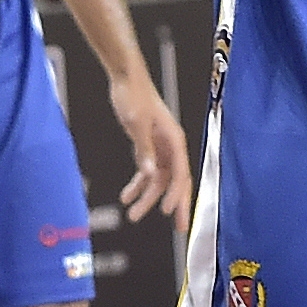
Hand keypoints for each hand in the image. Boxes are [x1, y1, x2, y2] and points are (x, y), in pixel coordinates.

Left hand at [110, 68, 192, 224]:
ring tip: (132, 216)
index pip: (180, 174)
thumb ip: (144, 149)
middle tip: (179, 228)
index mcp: (174, 140)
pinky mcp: (149, 145)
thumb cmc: (134, 96)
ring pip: (159, 180)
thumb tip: (150, 175)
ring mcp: (161, 147)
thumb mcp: (137, 123)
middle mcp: (171, 146)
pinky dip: (138, 184)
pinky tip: (126, 196)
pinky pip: (147, 171)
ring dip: (148, 198)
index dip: (176, 195)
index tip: (167, 213)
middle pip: (176, 181)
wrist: (126, 78)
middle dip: (176, 205)